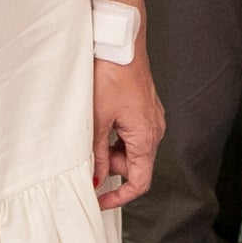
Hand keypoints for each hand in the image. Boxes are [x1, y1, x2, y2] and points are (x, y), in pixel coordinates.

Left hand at [92, 55, 163, 209]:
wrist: (120, 42)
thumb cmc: (111, 75)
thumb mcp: (97, 120)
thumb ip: (97, 154)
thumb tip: (96, 178)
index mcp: (146, 136)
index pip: (140, 181)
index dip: (119, 196)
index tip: (100, 200)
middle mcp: (154, 130)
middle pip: (135, 165)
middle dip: (110, 167)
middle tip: (87, 158)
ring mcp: (151, 118)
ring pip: (133, 149)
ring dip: (112, 150)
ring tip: (91, 135)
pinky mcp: (145, 108)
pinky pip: (133, 133)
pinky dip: (117, 136)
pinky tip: (101, 123)